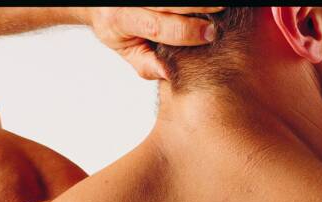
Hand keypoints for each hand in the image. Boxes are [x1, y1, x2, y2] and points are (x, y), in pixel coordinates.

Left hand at [90, 7, 223, 79]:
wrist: (99, 4)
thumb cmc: (117, 31)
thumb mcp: (129, 52)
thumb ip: (149, 65)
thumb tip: (171, 74)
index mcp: (122, 20)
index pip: (158, 27)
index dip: (186, 31)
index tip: (209, 36)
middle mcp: (129, 0)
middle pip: (169, 3)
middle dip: (199, 8)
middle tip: (221, 13)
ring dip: (198, 3)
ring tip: (219, 8)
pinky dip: (191, 2)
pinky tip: (206, 7)